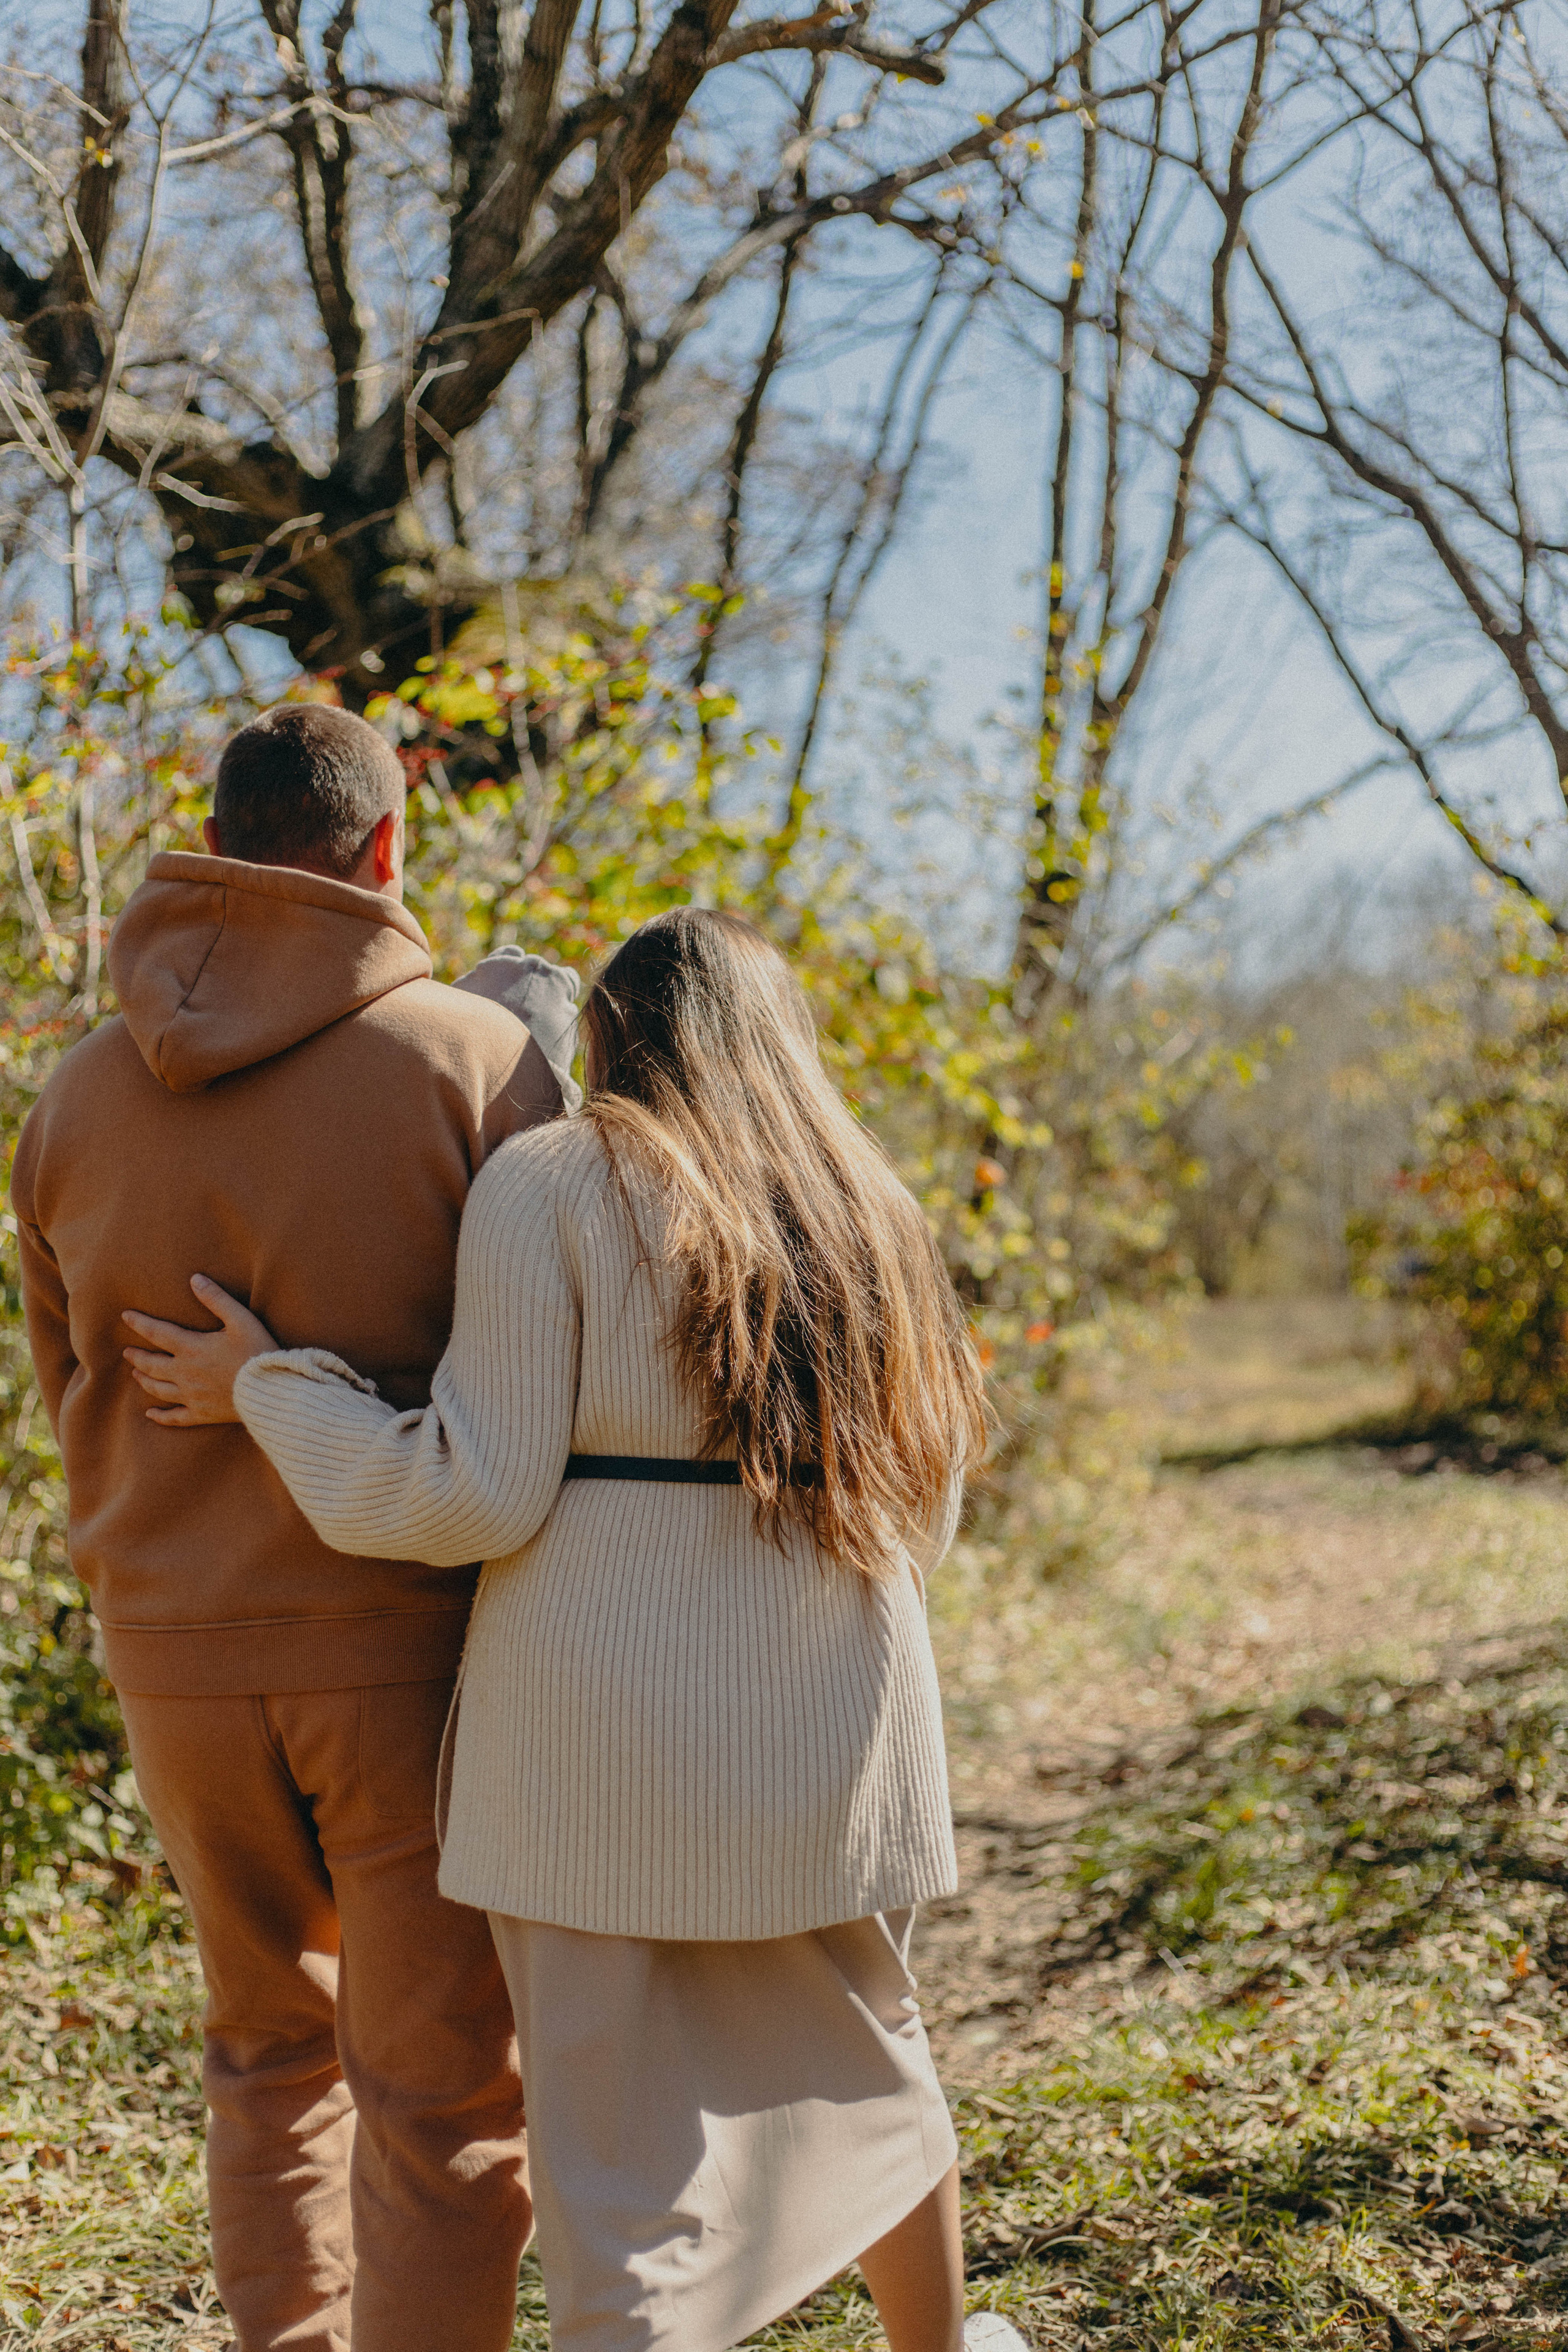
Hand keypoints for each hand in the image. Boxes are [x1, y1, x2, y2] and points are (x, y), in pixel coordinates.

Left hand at [122, 1276, 278, 1426]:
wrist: (270, 1390)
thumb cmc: (258, 1351)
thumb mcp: (241, 1319)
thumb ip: (216, 1299)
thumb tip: (195, 1279)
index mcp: (192, 1349)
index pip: (157, 1333)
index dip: (139, 1323)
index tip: (125, 1316)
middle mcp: (185, 1373)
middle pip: (152, 1364)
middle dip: (137, 1356)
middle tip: (127, 1351)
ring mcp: (191, 1396)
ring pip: (158, 1389)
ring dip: (144, 1380)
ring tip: (136, 1373)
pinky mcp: (201, 1414)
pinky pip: (174, 1417)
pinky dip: (160, 1416)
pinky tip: (150, 1414)